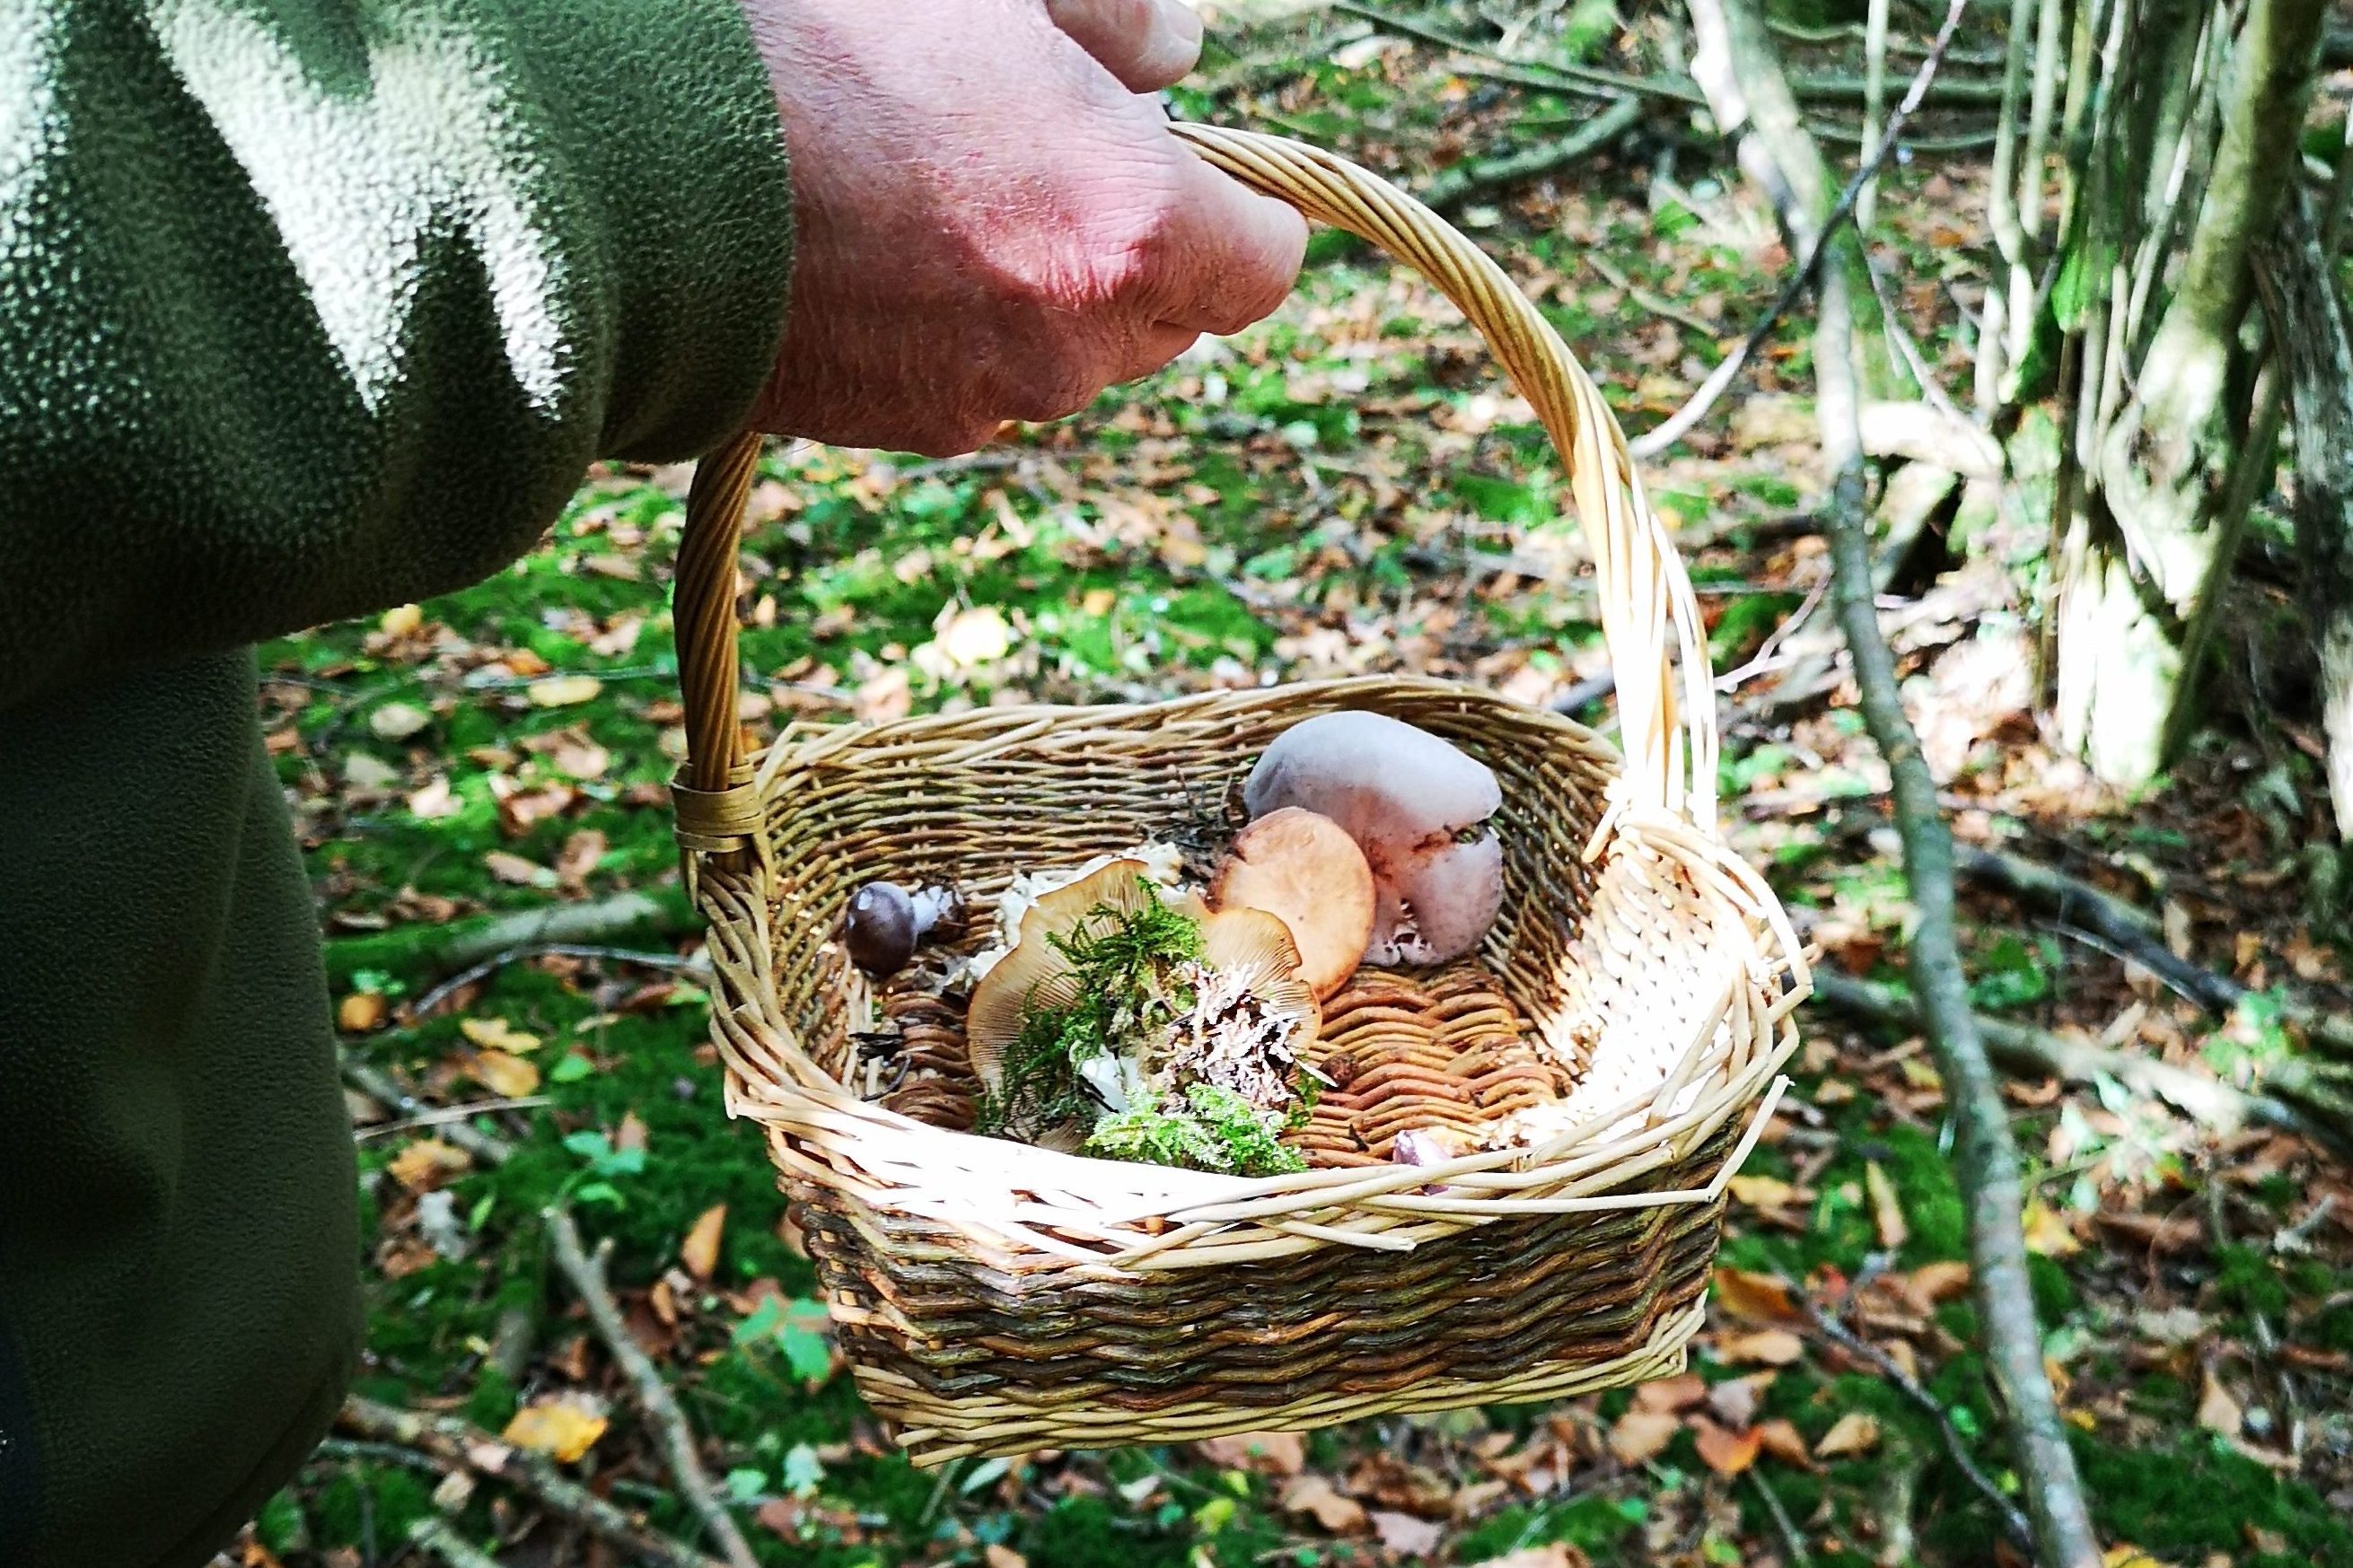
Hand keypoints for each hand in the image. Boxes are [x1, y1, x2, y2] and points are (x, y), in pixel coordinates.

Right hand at [739, 0, 1308, 455]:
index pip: (1263, 266)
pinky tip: (879, 250)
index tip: (1187, 165)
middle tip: (1043, 155)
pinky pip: (975, 381)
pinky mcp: (904, 428)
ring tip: (939, 193)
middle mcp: (1079, 342)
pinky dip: (956, 330)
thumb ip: (1124, 19)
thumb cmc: (823, 47)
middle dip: (1135, 248)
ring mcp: (989, 396)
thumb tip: (1178, 56)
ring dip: (1041, 292)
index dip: (1238, 212)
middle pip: (1167, 317)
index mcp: (1135, 228)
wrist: (634, 170)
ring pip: (1066, 354)